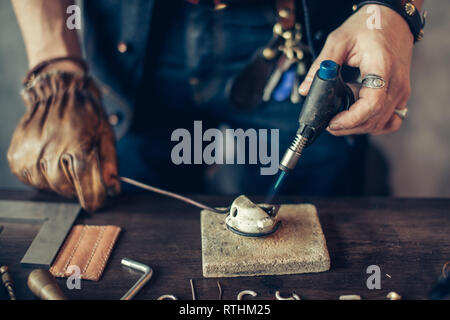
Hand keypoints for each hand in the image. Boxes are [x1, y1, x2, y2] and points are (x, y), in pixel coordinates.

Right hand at [7, 68, 119, 211]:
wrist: (57, 91)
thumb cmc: (85, 113)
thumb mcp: (106, 135)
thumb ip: (110, 164)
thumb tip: (114, 189)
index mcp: (77, 147)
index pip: (86, 186)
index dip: (93, 199)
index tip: (97, 202)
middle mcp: (51, 152)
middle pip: (66, 190)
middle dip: (78, 189)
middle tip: (83, 176)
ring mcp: (31, 154)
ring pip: (48, 187)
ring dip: (60, 182)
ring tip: (65, 163)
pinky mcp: (17, 156)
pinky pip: (31, 179)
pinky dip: (42, 177)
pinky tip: (50, 162)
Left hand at [299, 5, 413, 135]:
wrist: (393, 19)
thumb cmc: (368, 26)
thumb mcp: (339, 39)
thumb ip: (322, 64)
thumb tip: (306, 89)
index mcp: (382, 68)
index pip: (371, 104)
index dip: (350, 119)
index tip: (332, 122)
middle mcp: (396, 83)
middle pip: (374, 119)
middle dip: (348, 126)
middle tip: (329, 122)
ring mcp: (401, 91)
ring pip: (381, 123)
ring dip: (358, 125)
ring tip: (342, 112)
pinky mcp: (401, 94)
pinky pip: (391, 120)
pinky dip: (374, 124)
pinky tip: (359, 115)